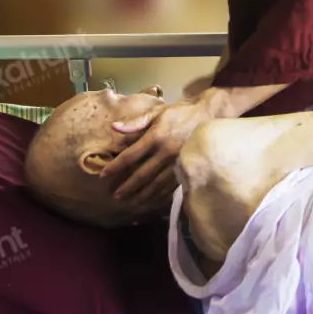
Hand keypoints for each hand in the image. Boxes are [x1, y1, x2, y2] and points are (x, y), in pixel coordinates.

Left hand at [100, 89, 219, 204]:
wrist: (208, 114)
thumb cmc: (180, 112)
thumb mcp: (156, 112)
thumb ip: (135, 122)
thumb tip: (114, 128)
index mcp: (156, 136)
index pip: (130, 155)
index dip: (116, 166)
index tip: (104, 175)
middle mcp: (166, 152)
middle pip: (142, 174)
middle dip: (127, 186)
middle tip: (116, 196)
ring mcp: (177, 161)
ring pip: (156, 183)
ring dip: (142, 194)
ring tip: (131, 201)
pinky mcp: (187, 166)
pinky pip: (171, 184)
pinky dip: (159, 194)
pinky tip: (152, 199)